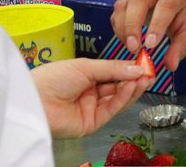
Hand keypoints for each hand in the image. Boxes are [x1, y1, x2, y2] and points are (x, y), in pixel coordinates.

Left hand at [30, 58, 151, 137]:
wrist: (34, 100)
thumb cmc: (53, 78)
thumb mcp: (85, 67)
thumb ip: (113, 69)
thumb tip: (137, 68)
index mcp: (85, 77)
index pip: (113, 73)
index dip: (129, 68)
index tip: (144, 62)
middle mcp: (90, 93)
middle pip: (118, 86)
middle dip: (135, 78)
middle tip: (150, 70)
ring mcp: (92, 109)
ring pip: (118, 98)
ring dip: (133, 87)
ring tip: (145, 77)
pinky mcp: (93, 123)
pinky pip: (112, 109)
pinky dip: (124, 97)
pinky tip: (132, 85)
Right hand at [111, 0, 185, 71]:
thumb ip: (181, 46)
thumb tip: (170, 65)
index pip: (166, 5)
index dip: (157, 25)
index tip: (150, 45)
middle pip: (139, 0)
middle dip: (133, 25)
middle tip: (134, 48)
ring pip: (124, 5)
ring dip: (123, 28)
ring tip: (131, 47)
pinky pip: (118, 11)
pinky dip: (118, 27)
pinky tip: (127, 40)